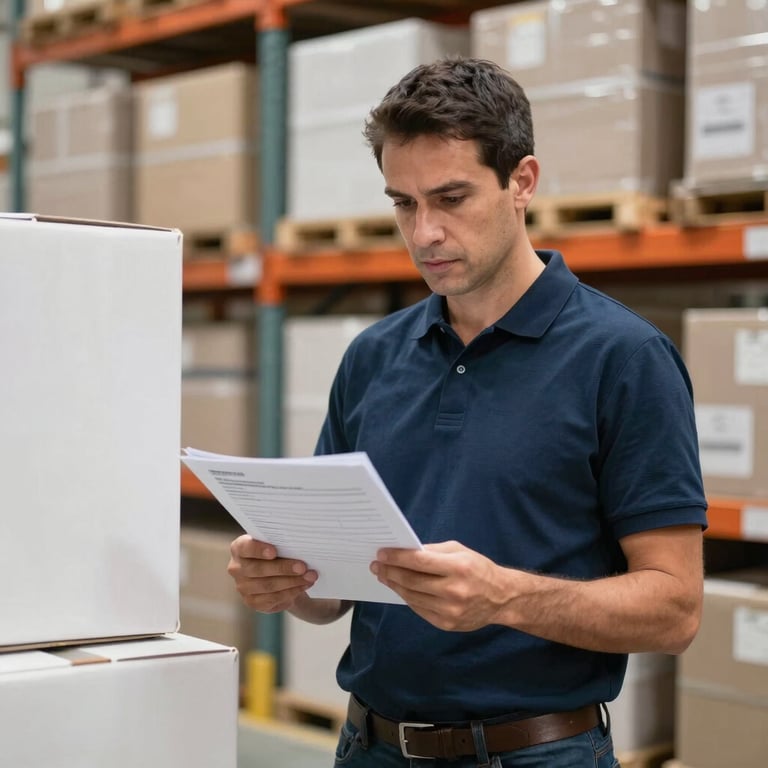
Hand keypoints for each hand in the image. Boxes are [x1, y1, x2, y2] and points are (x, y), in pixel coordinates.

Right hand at [228, 535, 317, 612]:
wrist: (279, 574)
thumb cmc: (279, 553)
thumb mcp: (278, 544)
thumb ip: (282, 544)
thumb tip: (299, 546)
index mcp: (239, 548)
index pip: (245, 547)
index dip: (259, 550)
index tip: (274, 551)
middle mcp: (237, 568)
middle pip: (259, 569)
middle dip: (283, 568)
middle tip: (303, 567)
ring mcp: (243, 587)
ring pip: (268, 586)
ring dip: (292, 581)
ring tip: (310, 576)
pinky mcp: (252, 602)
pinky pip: (273, 598)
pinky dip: (292, 592)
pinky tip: (304, 586)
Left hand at [371, 540, 511, 630]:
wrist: (501, 598)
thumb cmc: (478, 569)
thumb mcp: (460, 551)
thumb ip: (432, 551)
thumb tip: (404, 551)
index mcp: (458, 567)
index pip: (419, 561)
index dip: (397, 557)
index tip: (381, 553)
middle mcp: (454, 590)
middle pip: (411, 581)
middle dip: (390, 571)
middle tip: (376, 565)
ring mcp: (450, 610)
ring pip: (412, 596)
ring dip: (394, 585)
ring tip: (384, 576)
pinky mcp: (446, 624)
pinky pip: (419, 609)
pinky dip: (407, 597)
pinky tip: (400, 588)